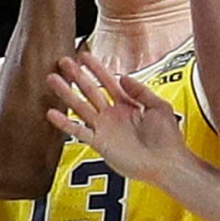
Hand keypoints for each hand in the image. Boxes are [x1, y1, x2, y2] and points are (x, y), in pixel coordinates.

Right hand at [45, 52, 185, 181]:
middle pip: (90, 91)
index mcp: (127, 106)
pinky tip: (52, 113)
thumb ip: (140, 91)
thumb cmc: (167, 140)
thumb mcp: (159, 107)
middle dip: (76, 76)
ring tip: (52, 79)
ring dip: (66, 93)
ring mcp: (104, 128)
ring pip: (80, 106)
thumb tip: (123, 76)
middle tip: (63, 62)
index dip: (96, 68)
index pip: (108, 82)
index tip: (83, 56)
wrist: (167, 164)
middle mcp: (112, 115)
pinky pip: (78, 131)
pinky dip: (65, 123)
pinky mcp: (98, 143)